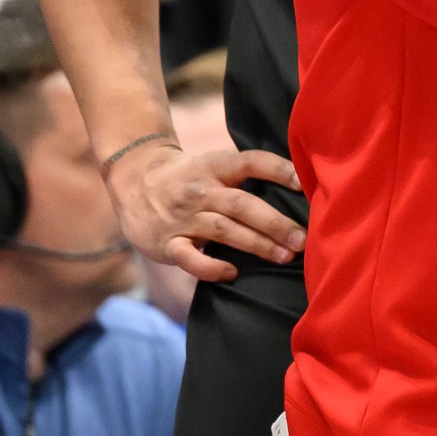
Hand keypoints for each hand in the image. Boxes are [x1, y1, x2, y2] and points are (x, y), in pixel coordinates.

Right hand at [104, 137, 306, 281]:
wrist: (134, 181)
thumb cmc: (190, 177)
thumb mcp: (215, 166)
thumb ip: (246, 177)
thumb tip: (300, 190)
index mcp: (215, 166)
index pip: (250, 162)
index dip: (277, 170)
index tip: (303, 184)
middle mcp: (201, 191)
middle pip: (242, 204)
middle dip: (275, 223)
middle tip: (303, 239)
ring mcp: (183, 218)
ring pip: (223, 230)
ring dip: (256, 244)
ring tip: (285, 256)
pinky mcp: (167, 243)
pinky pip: (189, 258)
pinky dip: (210, 267)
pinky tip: (232, 273)